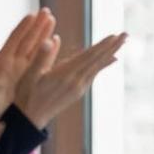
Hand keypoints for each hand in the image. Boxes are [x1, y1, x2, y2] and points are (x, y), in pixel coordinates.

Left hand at [0, 9, 56, 105]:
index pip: (14, 39)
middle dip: (37, 25)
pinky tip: (56, 41)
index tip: (32, 15)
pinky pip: (43, 61)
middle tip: (47, 11)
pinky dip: (50, 51)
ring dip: (44, 34)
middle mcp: (15, 62)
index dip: (23, 27)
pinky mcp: (32, 78)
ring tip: (52, 20)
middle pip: (28, 39)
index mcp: (2, 61)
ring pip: (36, 47)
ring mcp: (24, 70)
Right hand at [13, 30, 127, 128]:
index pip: (88, 57)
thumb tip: (51, 38)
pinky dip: (104, 65)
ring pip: (97, 67)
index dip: (102, 46)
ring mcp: (78, 88)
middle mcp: (76, 82)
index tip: (115, 35)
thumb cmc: (26, 94)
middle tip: (127, 34)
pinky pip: (94, 74)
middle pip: (97, 61)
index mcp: (65, 75)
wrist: (29, 120)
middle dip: (112, 47)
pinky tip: (111, 59)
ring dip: (111, 53)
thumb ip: (41, 57)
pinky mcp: (78, 92)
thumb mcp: (30, 75)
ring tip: (122, 42)